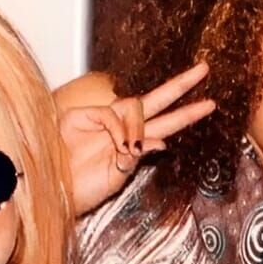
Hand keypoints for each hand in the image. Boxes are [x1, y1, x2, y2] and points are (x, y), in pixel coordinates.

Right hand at [60, 63, 215, 215]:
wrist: (53, 193)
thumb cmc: (81, 190)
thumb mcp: (119, 177)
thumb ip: (138, 157)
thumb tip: (162, 141)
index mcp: (132, 144)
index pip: (165, 122)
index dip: (186, 113)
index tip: (209, 103)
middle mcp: (120, 128)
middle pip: (156, 100)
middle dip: (181, 85)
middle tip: (204, 69)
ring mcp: (102, 119)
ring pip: (135, 106)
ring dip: (139, 126)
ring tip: (128, 150)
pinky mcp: (82, 115)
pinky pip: (112, 114)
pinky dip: (120, 129)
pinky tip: (118, 145)